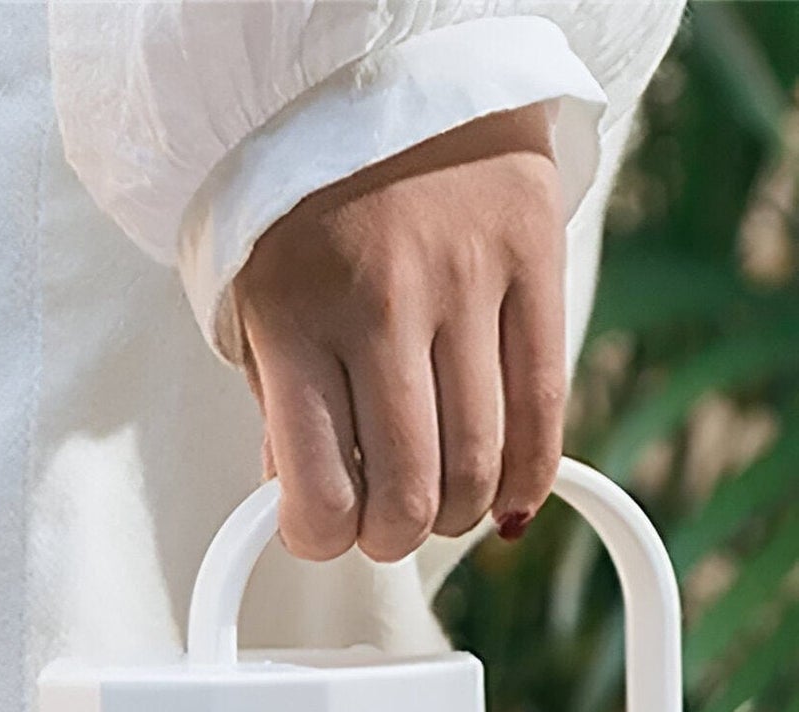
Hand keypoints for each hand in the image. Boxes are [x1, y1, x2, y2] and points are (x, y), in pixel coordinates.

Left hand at [232, 106, 567, 563]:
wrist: (380, 80)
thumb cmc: (305, 213)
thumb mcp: (256, 312)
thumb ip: (282, 411)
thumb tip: (308, 506)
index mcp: (294, 323)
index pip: (318, 493)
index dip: (320, 541)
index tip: (322, 533)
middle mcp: (381, 305)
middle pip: (409, 494)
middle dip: (392, 538)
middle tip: (384, 527)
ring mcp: (466, 281)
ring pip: (479, 465)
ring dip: (457, 514)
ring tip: (437, 502)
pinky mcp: (535, 258)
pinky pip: (544, 406)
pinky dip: (525, 475)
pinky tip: (505, 496)